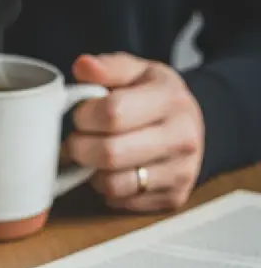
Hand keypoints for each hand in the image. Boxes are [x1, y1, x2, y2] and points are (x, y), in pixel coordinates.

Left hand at [66, 52, 203, 211]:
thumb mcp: (136, 73)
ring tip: (94, 157)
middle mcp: (182, 136)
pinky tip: (112, 172)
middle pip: (110, 153)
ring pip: (113, 184)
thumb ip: (108, 68)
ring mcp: (181, 171)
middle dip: (80, 149)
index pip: (112, 113)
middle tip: (77, 141)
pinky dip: (107, 190)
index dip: (84, 117)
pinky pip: (121, 202)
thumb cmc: (154, 98)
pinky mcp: (173, 197)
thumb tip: (83, 65)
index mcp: (170, 98)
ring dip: (91, 173)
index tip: (81, 116)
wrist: (190, 126)